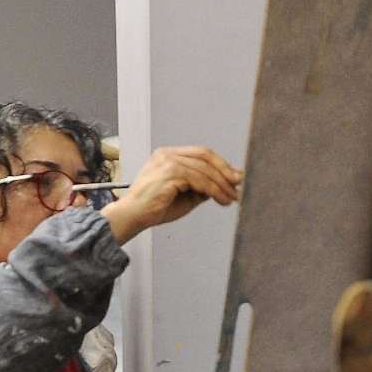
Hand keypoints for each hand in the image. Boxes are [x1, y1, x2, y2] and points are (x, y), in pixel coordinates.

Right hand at [98, 146, 241, 241]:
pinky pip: (199, 180)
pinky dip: (214, 190)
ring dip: (222, 185)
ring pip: (204, 169)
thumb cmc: (154, 208)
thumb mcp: (185, 194)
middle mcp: (167, 154)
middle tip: (238, 185)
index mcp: (168, 155)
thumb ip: (203, 185)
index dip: (221, 164)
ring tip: (231, 198)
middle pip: (205, 156)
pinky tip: (220, 199)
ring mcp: (167, 162)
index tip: (235, 177)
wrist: (132, 217)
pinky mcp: (169, 173)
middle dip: (225, 171)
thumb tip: (229, 181)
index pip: (201, 153)